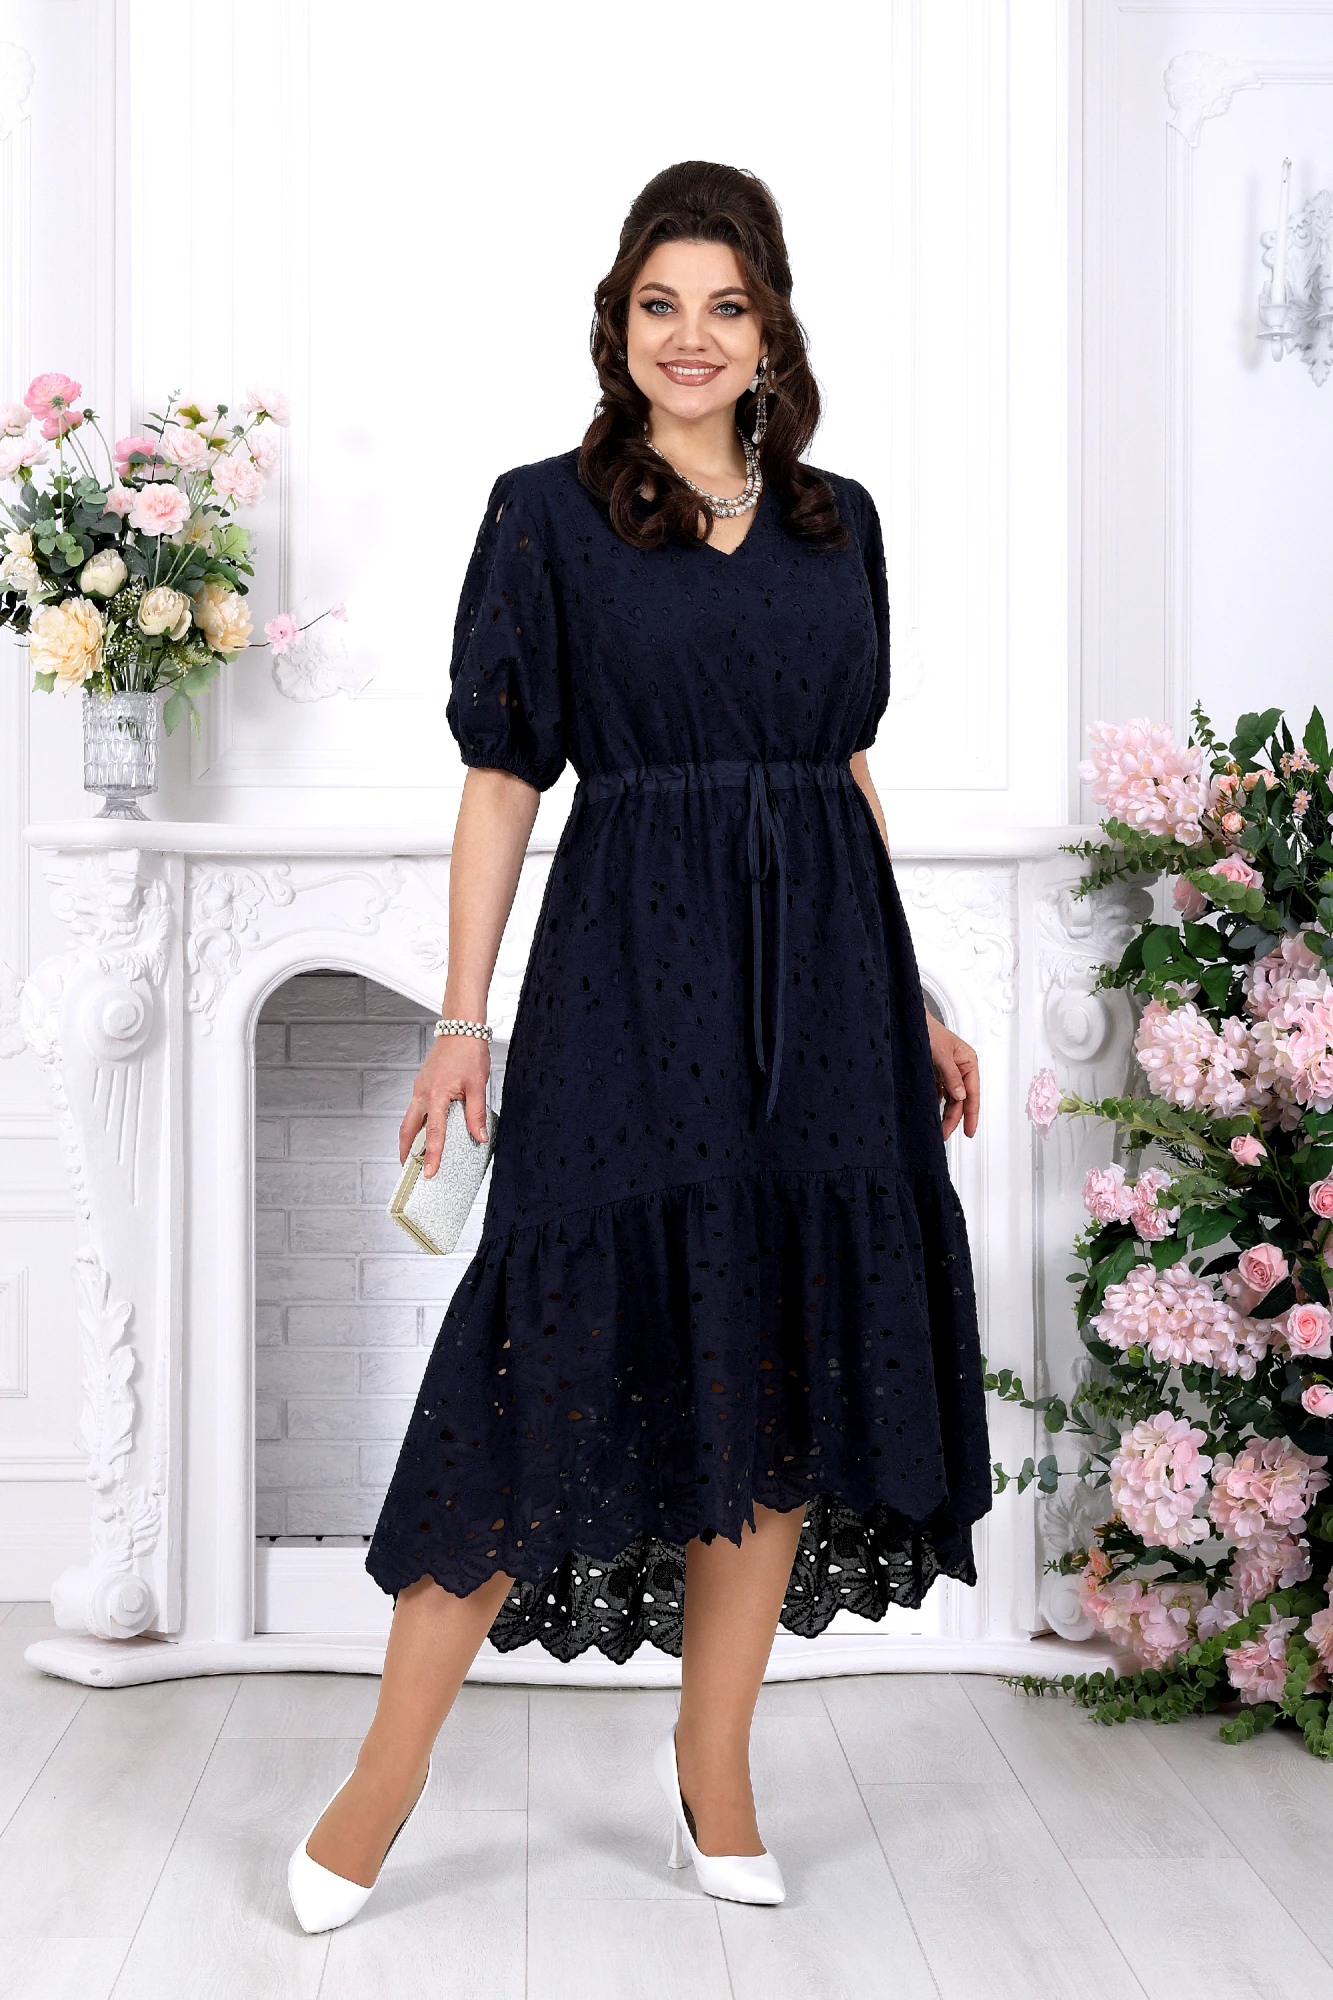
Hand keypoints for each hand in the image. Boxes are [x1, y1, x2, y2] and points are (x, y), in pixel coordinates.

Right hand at [400, 1032, 490, 1176]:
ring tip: (414, 1155)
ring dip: (409, 1138)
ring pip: (409, 1120)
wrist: (460, 1029)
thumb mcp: (478, 1085)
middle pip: (408, 1130)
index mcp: (436, 1094)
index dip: (432, 1155)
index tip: (430, 1172)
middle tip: (408, 1169)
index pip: (433, 1133)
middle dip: (406, 1151)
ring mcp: (419, 1088)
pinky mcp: (422, 1084)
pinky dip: (416, 1124)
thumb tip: (479, 1136)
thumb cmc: (468, 1052)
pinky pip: (415, 1109)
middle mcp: (422, 1093)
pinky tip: (425, 1131)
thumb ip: (476, 1113)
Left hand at [928, 1015, 979, 1140]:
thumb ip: (952, 1076)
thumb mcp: (941, 1054)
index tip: (970, 1131)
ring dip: (946, 1113)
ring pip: (951, 1098)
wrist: (909, 1020)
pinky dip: (937, 1102)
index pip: (972, 1094)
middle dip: (954, 1118)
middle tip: (946, 1134)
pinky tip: (932, 1112)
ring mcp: (948, 1071)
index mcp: (969, 1062)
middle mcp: (961, 1068)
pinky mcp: (936, 1072)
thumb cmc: (928, 1029)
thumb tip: (961, 1096)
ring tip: (940, 1129)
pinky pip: (940, 1092)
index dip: (971, 1115)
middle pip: (961, 1099)